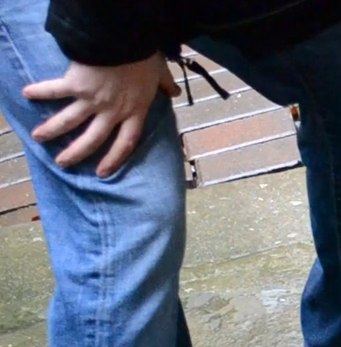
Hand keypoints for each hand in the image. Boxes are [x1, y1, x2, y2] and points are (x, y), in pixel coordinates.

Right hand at [24, 54, 179, 176]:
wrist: (126, 41)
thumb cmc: (144, 57)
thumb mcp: (161, 73)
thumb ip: (165, 85)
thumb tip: (173, 92)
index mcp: (134, 111)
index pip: (126, 142)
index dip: (115, 158)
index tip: (103, 172)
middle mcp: (112, 112)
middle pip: (93, 139)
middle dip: (77, 152)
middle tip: (62, 162)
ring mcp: (93, 100)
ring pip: (70, 121)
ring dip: (52, 130)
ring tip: (38, 137)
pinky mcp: (76, 85)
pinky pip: (55, 91)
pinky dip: (40, 91)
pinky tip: (27, 94)